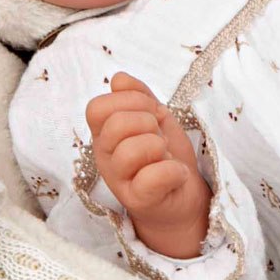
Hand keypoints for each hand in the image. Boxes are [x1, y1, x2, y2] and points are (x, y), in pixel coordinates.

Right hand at [85, 71, 211, 258]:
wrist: (182, 196)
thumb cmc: (164, 155)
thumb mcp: (153, 117)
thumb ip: (138, 96)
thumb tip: (119, 79)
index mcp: (104, 133)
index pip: (97, 107)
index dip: (128, 101)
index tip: (150, 111)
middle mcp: (105, 156)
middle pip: (115, 125)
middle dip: (147, 122)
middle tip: (159, 135)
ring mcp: (119, 180)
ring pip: (130, 151)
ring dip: (158, 147)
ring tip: (164, 155)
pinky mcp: (138, 201)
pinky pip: (152, 178)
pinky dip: (173, 171)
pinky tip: (176, 173)